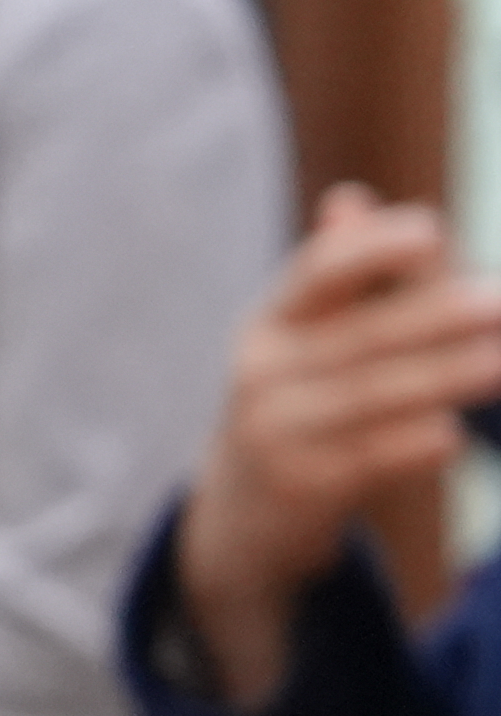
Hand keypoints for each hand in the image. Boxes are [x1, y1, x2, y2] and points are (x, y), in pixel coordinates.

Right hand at [175, 188, 500, 707]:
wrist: (241, 517)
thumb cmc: (297, 406)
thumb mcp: (301, 342)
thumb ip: (341, 278)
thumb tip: (351, 199)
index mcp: (268, 325)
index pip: (316, 274)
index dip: (371, 251)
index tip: (431, 234)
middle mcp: (262, 374)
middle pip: (360, 337)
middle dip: (433, 316)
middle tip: (496, 300)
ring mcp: (277, 433)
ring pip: (374, 398)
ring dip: (446, 378)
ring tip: (499, 362)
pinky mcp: (301, 488)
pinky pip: (370, 460)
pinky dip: (414, 445)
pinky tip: (451, 435)